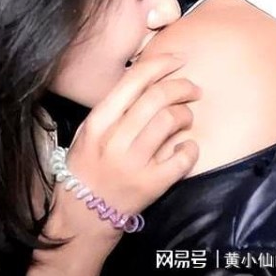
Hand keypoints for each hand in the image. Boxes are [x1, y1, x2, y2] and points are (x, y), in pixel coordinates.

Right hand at [46, 54, 199, 245]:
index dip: (160, 64)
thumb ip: (113, 107)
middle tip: (192, 89)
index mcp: (98, 121)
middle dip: (182, 87)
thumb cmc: (87, 166)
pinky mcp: (151, 185)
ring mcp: (133, 163)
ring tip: (186, 117)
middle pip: (157, 97)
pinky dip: (191, 148)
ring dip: (185, 114)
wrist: (82, 216)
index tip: (178, 59)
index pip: (134, 80)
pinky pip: (181, 158)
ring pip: (170, 122)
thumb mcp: (88, 131)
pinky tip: (188, 146)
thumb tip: (147, 78)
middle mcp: (115, 139)